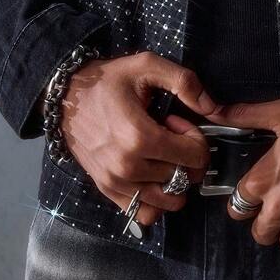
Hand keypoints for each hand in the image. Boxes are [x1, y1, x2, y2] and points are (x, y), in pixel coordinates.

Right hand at [58, 51, 223, 225]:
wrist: (67, 97)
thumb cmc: (109, 80)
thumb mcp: (147, 66)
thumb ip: (184, 82)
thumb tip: (212, 108)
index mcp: (140, 137)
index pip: (194, 157)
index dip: (195, 138)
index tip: (177, 122)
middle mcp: (128, 167)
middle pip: (183, 178)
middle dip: (185, 155)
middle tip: (168, 134)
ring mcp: (116, 183)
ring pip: (168, 200)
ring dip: (174, 179)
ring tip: (159, 154)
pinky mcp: (107, 191)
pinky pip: (145, 214)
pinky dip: (156, 200)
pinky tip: (151, 174)